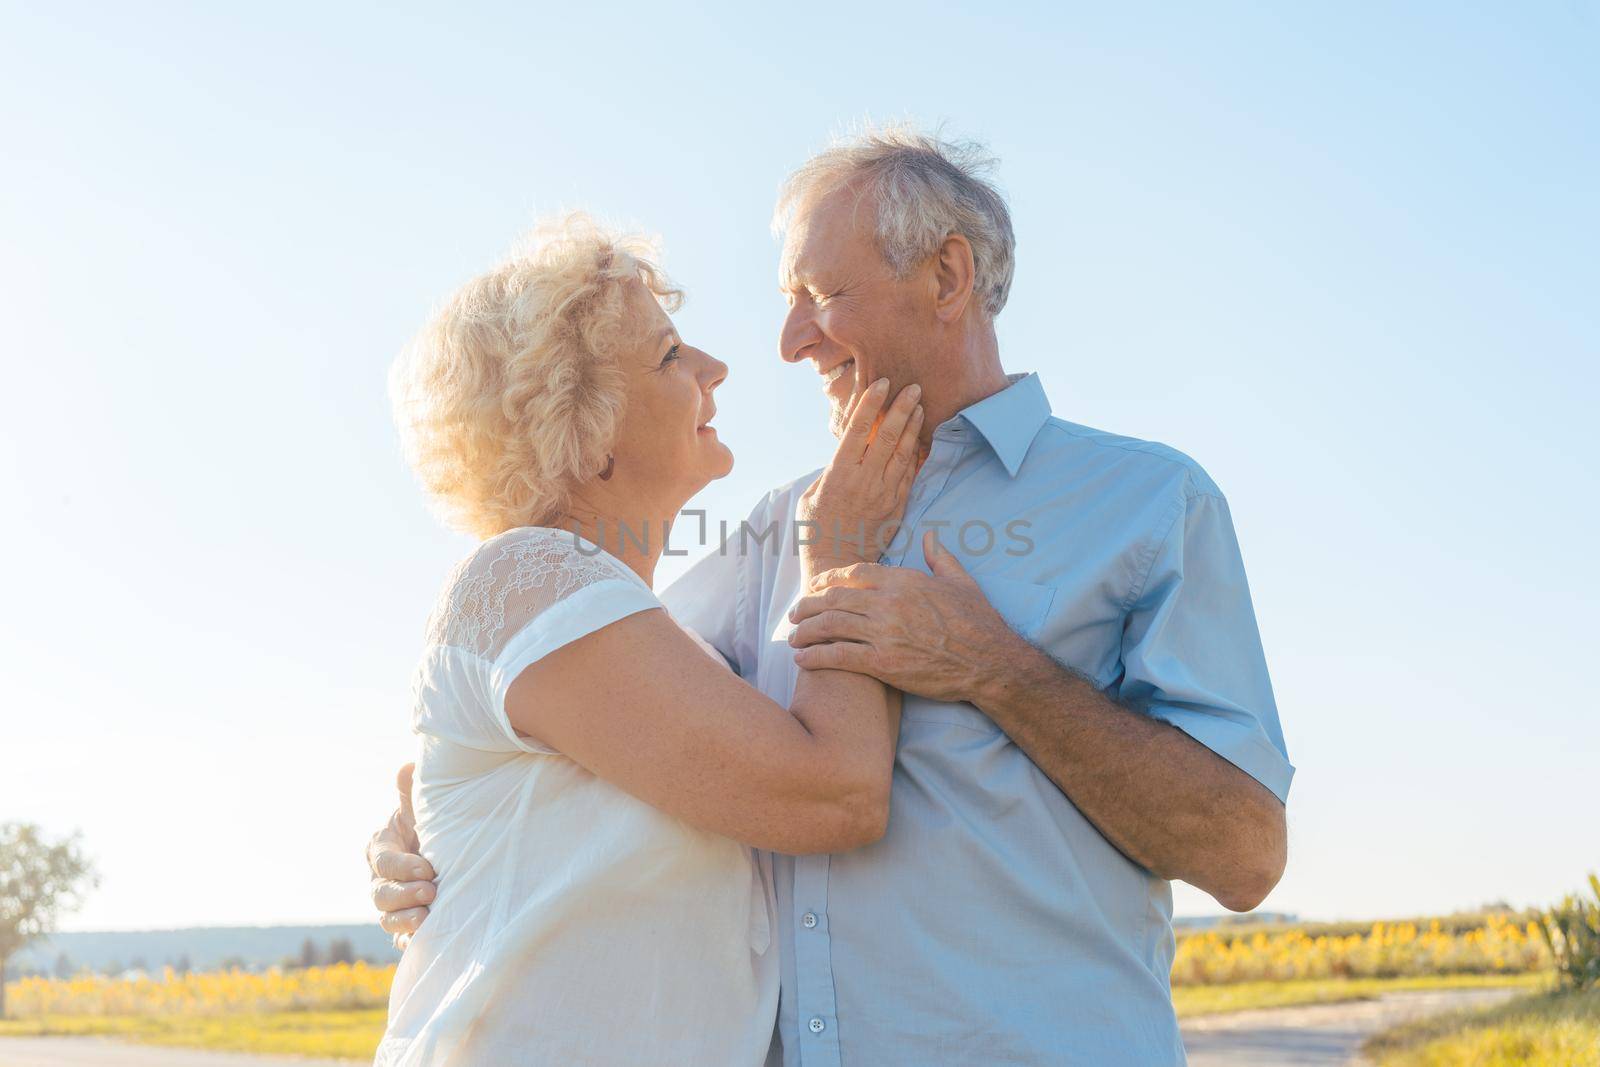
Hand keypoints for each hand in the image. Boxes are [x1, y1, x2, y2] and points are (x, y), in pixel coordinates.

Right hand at [366, 763, 435, 950]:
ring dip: (405, 921)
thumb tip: (408, 767)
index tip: (427, 868)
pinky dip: (409, 942)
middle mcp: (379, 879)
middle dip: (403, 895)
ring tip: (427, 920)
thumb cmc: (432, 822)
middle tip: (431, 892)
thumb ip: (412, 790)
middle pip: (380, 894)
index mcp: (380, 848)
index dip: (402, 867)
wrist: (447, 849)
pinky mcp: (404, 925)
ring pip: (387, 919)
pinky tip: (424, 943)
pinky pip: (401, 939)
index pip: (384, 862)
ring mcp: (391, 905)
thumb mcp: (422, 806)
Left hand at [787, 530, 1032, 702]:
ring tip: (793, 638)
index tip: (815, 587)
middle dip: (807, 606)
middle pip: (833, 598)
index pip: (852, 573)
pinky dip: (816, 657)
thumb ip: (939, 557)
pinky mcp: (882, 663)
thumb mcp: (960, 581)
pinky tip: (803, 660)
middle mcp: (888, 603)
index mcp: (903, 580)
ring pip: (829, 626)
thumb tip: (929, 537)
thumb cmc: (978, 622)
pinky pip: (838, 656)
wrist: (989, 661)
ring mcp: (884, 633)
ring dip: (804, 632)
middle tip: (793, 614)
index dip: (828, 580)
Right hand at [796, 378, 922, 581]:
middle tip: (913, 387)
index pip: (858, 430)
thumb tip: (843, 453)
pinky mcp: (897, 506)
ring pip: (903, 452)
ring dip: (913, 426)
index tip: (882, 383)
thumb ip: (829, 472)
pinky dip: (916, 454)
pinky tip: (921, 438)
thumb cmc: (816, 529)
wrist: (837, 565)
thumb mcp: (811, 495)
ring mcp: (884, 494)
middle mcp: (864, 480)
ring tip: (921, 405)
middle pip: (887, 436)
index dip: (871, 404)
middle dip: (901, 408)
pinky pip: (910, 474)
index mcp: (839, 474)